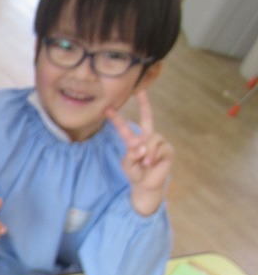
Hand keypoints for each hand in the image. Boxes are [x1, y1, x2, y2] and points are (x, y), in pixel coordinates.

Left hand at [106, 91, 172, 216]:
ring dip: (145, 153)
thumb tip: (143, 146)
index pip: (125, 127)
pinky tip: (151, 164)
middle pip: (147, 117)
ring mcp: (158, 141)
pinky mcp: (167, 148)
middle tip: (141, 90)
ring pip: (150, 140)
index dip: (117, 118)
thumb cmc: (135, 171)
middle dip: (144, 104)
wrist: (146, 183)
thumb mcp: (128, 163)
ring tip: (144, 163)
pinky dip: (153, 157)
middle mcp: (147, 137)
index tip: (107, 109)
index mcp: (134, 140)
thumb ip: (132, 153)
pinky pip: (158, 148)